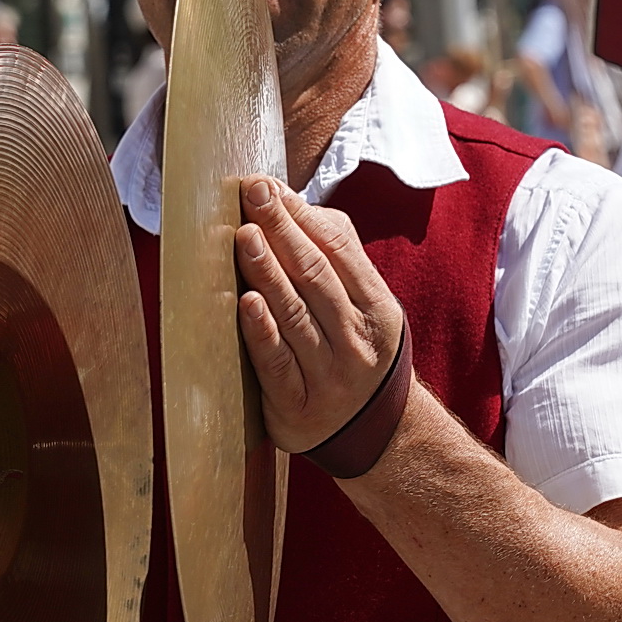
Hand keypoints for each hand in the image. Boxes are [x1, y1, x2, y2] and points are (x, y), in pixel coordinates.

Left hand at [234, 176, 403, 454]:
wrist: (375, 435)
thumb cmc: (356, 349)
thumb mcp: (365, 305)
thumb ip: (335, 255)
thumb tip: (289, 201)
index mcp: (377, 309)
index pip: (339, 251)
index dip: (302, 216)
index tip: (266, 186)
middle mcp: (358, 342)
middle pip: (316, 277)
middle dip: (281, 232)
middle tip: (251, 195)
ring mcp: (329, 378)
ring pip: (295, 316)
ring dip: (267, 273)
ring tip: (244, 237)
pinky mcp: (297, 409)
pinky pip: (277, 365)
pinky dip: (262, 332)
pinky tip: (246, 303)